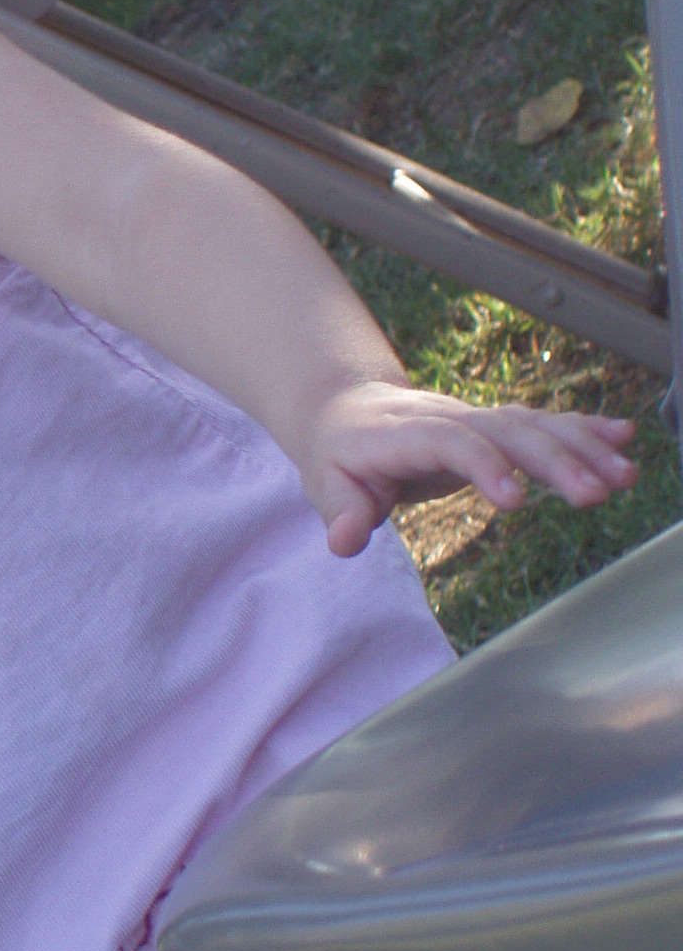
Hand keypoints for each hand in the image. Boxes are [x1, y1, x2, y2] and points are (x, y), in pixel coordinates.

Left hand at [300, 381, 637, 557]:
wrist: (347, 409)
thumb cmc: (340, 457)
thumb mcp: (326, 485)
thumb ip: (341, 512)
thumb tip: (344, 541)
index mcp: (404, 434)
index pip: (450, 442)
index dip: (483, 465)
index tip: (516, 500)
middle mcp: (447, 418)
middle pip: (506, 431)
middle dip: (554, 459)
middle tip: (595, 493)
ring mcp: (475, 417)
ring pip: (533, 425)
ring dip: (582, 447)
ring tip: (624, 475)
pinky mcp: (495, 426)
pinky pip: (542, 423)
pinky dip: (582, 429)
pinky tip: (622, 438)